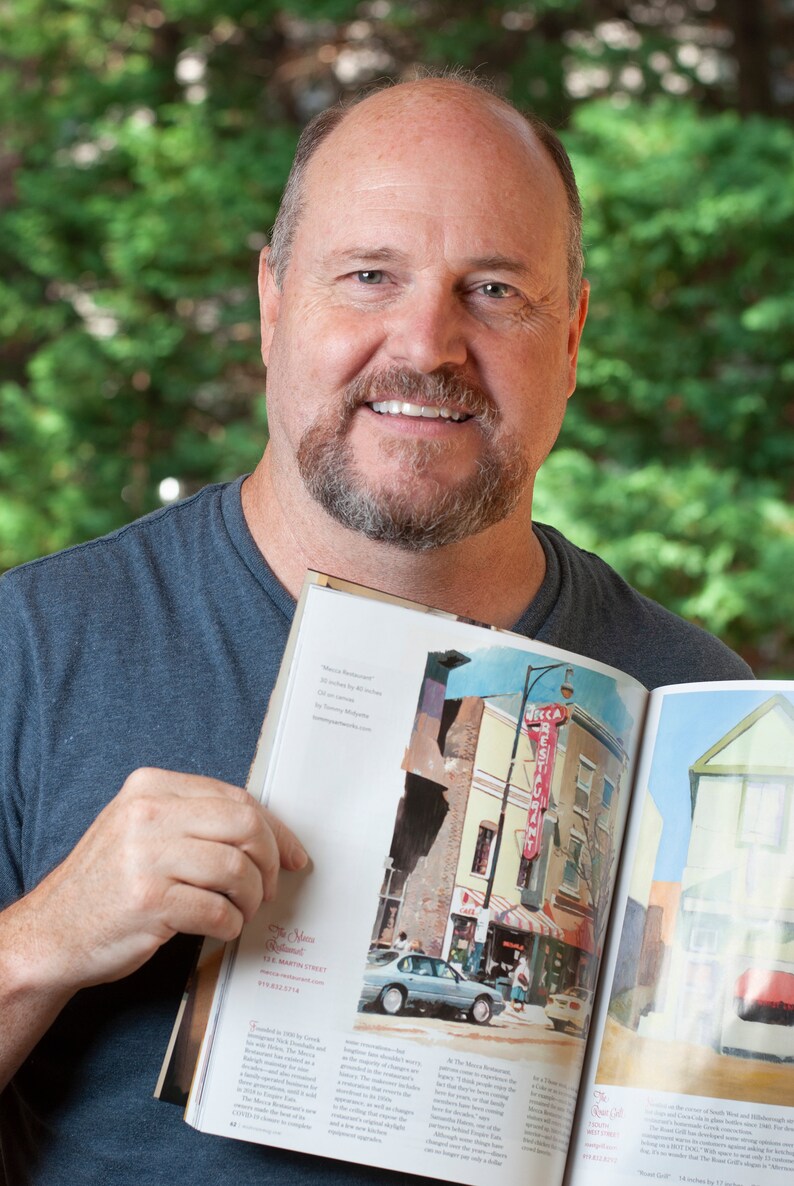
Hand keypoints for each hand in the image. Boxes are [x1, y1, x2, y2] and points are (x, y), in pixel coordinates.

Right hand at [6, 768, 307, 994]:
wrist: (52, 932)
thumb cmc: (110, 882)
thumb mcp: (143, 828)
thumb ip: (196, 819)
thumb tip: (273, 835)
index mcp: (151, 785)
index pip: (238, 798)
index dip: (277, 830)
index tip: (294, 856)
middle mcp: (147, 813)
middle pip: (245, 826)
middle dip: (270, 861)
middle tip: (268, 888)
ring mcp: (145, 856)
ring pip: (237, 869)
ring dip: (252, 898)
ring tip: (242, 910)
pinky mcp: (147, 901)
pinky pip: (218, 910)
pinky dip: (230, 923)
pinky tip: (220, 927)